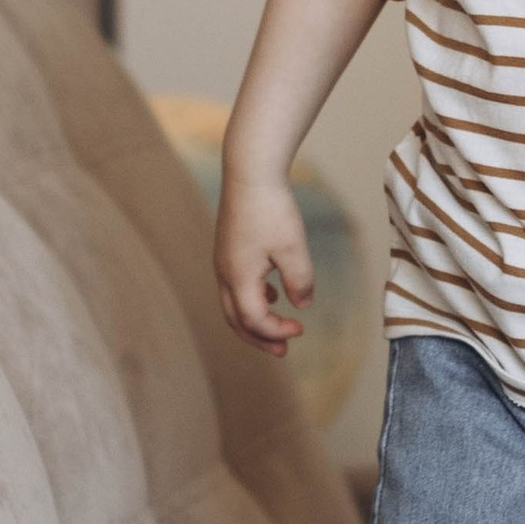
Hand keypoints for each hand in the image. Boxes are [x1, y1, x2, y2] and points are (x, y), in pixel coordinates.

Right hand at [214, 171, 312, 354]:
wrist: (250, 172)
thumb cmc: (271, 209)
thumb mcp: (294, 249)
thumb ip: (300, 281)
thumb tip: (301, 305)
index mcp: (238, 278)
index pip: (254, 320)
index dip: (277, 331)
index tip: (301, 329)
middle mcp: (224, 273)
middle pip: (235, 320)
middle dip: (259, 338)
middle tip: (282, 351)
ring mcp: (222, 261)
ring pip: (232, 304)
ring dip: (253, 320)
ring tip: (276, 327)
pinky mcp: (227, 249)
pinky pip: (233, 285)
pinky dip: (250, 298)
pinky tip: (271, 292)